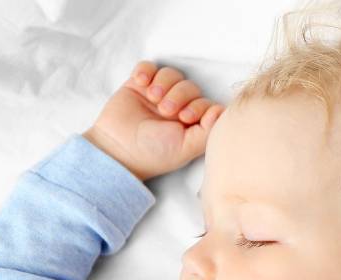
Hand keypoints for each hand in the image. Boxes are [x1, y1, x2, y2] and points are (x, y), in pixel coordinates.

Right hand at [81, 61, 225, 181]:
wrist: (118, 150)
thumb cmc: (154, 153)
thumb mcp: (187, 147)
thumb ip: (208, 131)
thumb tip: (222, 110)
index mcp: (192, 122)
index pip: (206, 103)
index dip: (199, 105)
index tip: (185, 117)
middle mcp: (177, 107)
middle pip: (190, 86)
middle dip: (180, 95)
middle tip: (165, 110)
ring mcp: (157, 95)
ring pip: (171, 74)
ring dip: (164, 82)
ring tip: (152, 97)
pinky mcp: (137, 85)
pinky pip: (147, 66)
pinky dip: (146, 70)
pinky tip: (140, 82)